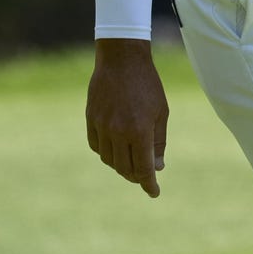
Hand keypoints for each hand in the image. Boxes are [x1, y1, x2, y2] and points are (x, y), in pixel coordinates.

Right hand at [86, 39, 168, 196]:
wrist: (122, 60)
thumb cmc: (147, 85)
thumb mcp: (161, 111)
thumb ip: (158, 141)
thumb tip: (157, 167)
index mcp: (140, 130)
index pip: (144, 168)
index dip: (149, 184)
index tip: (154, 192)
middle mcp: (118, 132)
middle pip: (125, 168)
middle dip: (136, 176)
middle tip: (145, 176)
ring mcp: (102, 127)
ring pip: (110, 160)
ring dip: (121, 166)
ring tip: (132, 163)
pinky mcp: (91, 121)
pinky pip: (98, 147)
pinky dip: (107, 153)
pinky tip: (116, 150)